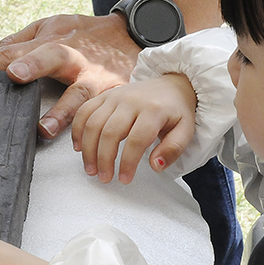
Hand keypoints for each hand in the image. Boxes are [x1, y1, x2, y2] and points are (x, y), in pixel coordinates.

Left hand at [0, 13, 139, 138]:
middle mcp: (74, 58)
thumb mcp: (53, 25)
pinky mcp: (114, 93)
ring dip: (62, 112)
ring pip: (79, 94)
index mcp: (54, 40)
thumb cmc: (86, 33)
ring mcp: (95, 77)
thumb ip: (22, 41)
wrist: (135, 32)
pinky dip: (93, 127)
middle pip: (52, 56)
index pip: (17, 50)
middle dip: (34, 64)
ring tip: (45, 130)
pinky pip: (102, 113)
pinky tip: (82, 144)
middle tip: (15, 75)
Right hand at [71, 73, 197, 182]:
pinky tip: (79, 147)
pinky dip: (77, 130)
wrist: (171, 85)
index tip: (125, 179)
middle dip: (104, 159)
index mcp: (154, 110)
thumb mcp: (186, 130)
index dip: (128, 162)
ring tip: (91, 169)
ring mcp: (115, 96)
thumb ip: (173, 149)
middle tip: (104, 178)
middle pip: (110, 132)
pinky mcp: (105, 95)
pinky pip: (84, 111)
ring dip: (88, 149)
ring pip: (93, 123)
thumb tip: (155, 165)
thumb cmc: (176, 111)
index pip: (137, 140)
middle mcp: (131, 101)